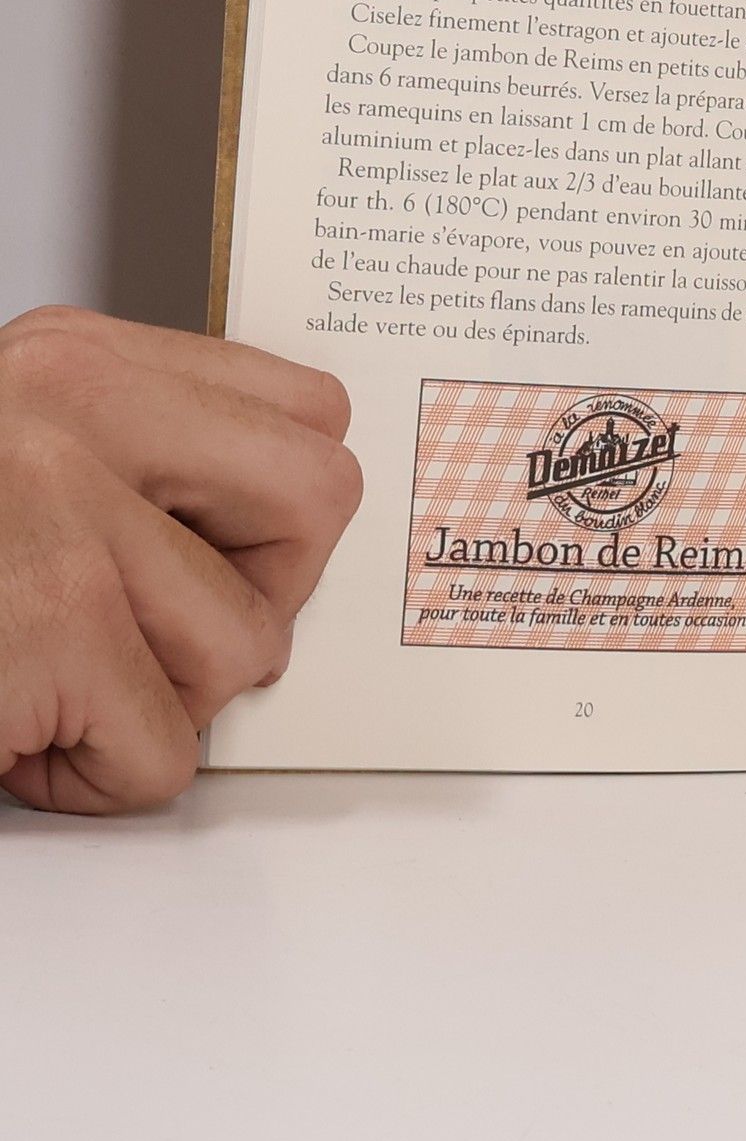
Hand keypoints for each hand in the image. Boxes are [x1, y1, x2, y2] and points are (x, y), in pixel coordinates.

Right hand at [0, 308, 361, 812]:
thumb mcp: (17, 444)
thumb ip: (131, 455)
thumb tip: (267, 520)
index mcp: (75, 362)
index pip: (307, 411)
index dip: (283, 509)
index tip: (235, 552)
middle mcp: (75, 414)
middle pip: (319, 500)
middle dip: (264, 594)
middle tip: (168, 634)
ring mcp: (61, 520)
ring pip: (244, 642)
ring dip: (163, 702)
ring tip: (60, 691)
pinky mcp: (46, 630)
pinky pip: (164, 749)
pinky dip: (100, 778)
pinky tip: (17, 743)